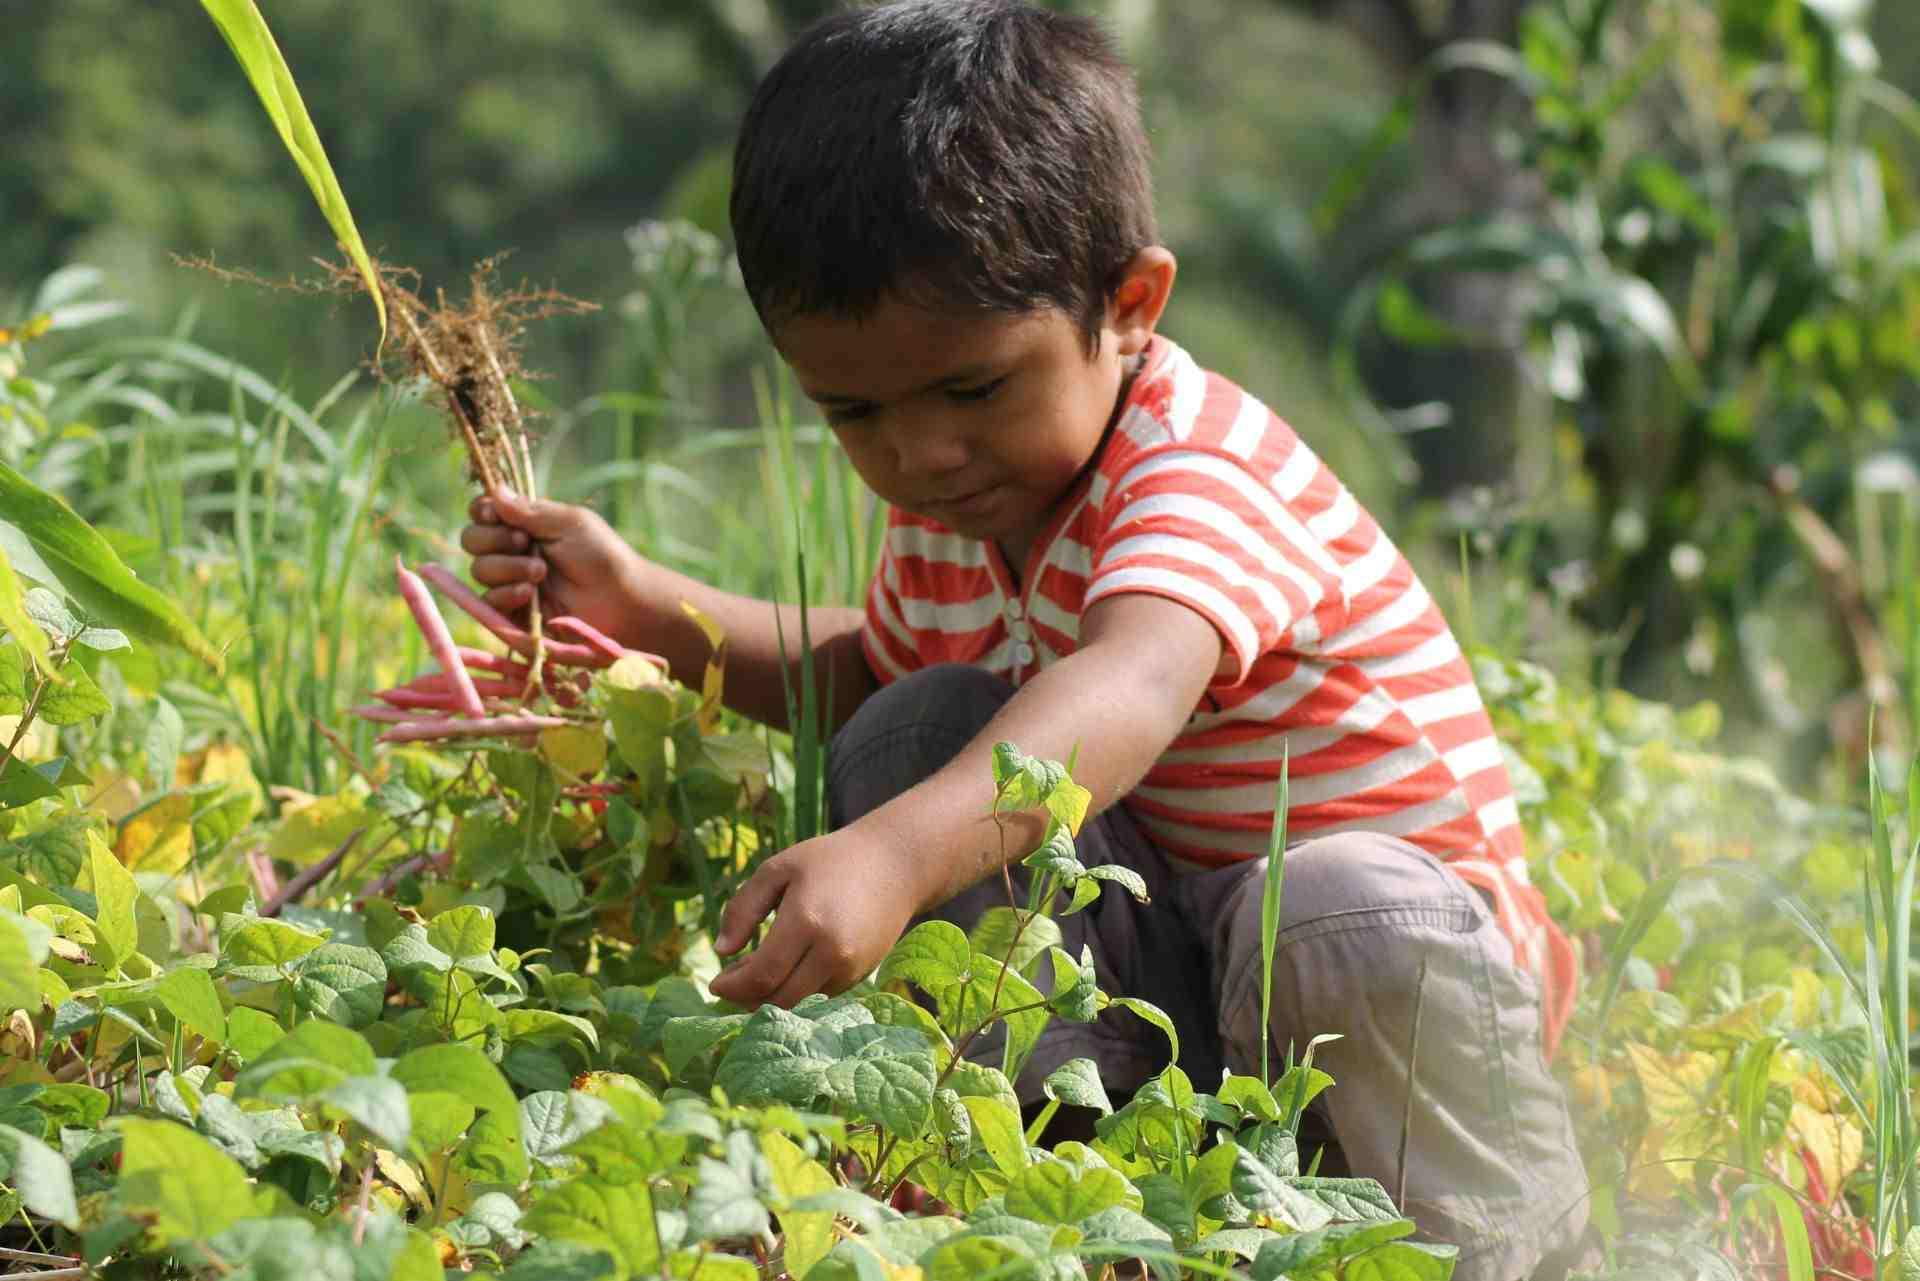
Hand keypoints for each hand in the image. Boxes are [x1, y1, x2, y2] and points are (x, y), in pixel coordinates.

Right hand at [460, 493, 643, 642]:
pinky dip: (506, 594)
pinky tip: (529, 593)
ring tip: (540, 571)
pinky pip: (488, 602)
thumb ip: (529, 510)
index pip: (483, 512)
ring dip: (507, 567)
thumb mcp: (569, 523)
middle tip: (525, 542)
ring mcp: (511, 581)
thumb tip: (495, 490)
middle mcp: (512, 550)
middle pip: (472, 540)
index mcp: (524, 523)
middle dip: (494, 539)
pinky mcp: (513, 611)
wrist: (619, 599)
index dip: (482, 512)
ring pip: (480, 570)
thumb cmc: (601, 555)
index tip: (495, 515)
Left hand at [710, 825, 924, 1008]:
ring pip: (800, 1003)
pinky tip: (786, 969)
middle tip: (730, 984)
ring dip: (771, 997)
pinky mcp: (862, 976)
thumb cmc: (830, 861)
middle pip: (779, 999)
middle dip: (747, 1000)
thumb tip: (721, 951)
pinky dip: (797, 990)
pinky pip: (820, 995)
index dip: (732, 988)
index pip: (760, 975)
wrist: (896, 866)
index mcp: (806, 921)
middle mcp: (831, 952)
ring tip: (756, 971)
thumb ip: (743, 908)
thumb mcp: (778, 869)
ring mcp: (850, 968)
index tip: (715, 984)